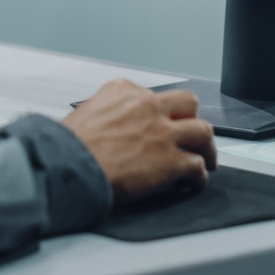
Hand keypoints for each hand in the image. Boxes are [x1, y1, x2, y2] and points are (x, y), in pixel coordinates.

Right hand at [63, 80, 216, 204]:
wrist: (68, 167)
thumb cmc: (69, 147)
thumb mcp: (86, 112)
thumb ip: (108, 111)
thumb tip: (113, 123)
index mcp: (125, 91)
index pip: (155, 94)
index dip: (162, 112)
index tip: (162, 123)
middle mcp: (148, 106)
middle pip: (188, 104)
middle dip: (192, 120)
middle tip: (192, 134)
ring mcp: (162, 133)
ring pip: (203, 132)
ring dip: (206, 147)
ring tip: (206, 159)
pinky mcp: (171, 161)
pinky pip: (197, 166)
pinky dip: (199, 176)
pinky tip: (193, 183)